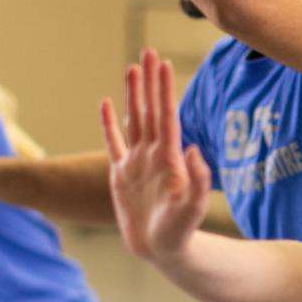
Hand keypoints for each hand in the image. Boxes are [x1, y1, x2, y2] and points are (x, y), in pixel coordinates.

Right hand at [99, 48, 210, 260]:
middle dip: (149, 81)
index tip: (162, 64)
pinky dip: (108, 123)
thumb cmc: (180, 231)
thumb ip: (197, 182)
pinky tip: (105, 102)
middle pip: (149, 109)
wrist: (163, 249)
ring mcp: (136, 162)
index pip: (165, 115)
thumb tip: (196, 151)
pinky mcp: (121, 174)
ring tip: (131, 67)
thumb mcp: (192, 209)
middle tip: (148, 52)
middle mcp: (153, 154)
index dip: (163, 90)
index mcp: (169, 157)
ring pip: (133, 119)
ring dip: (132, 94)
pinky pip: (112, 142)